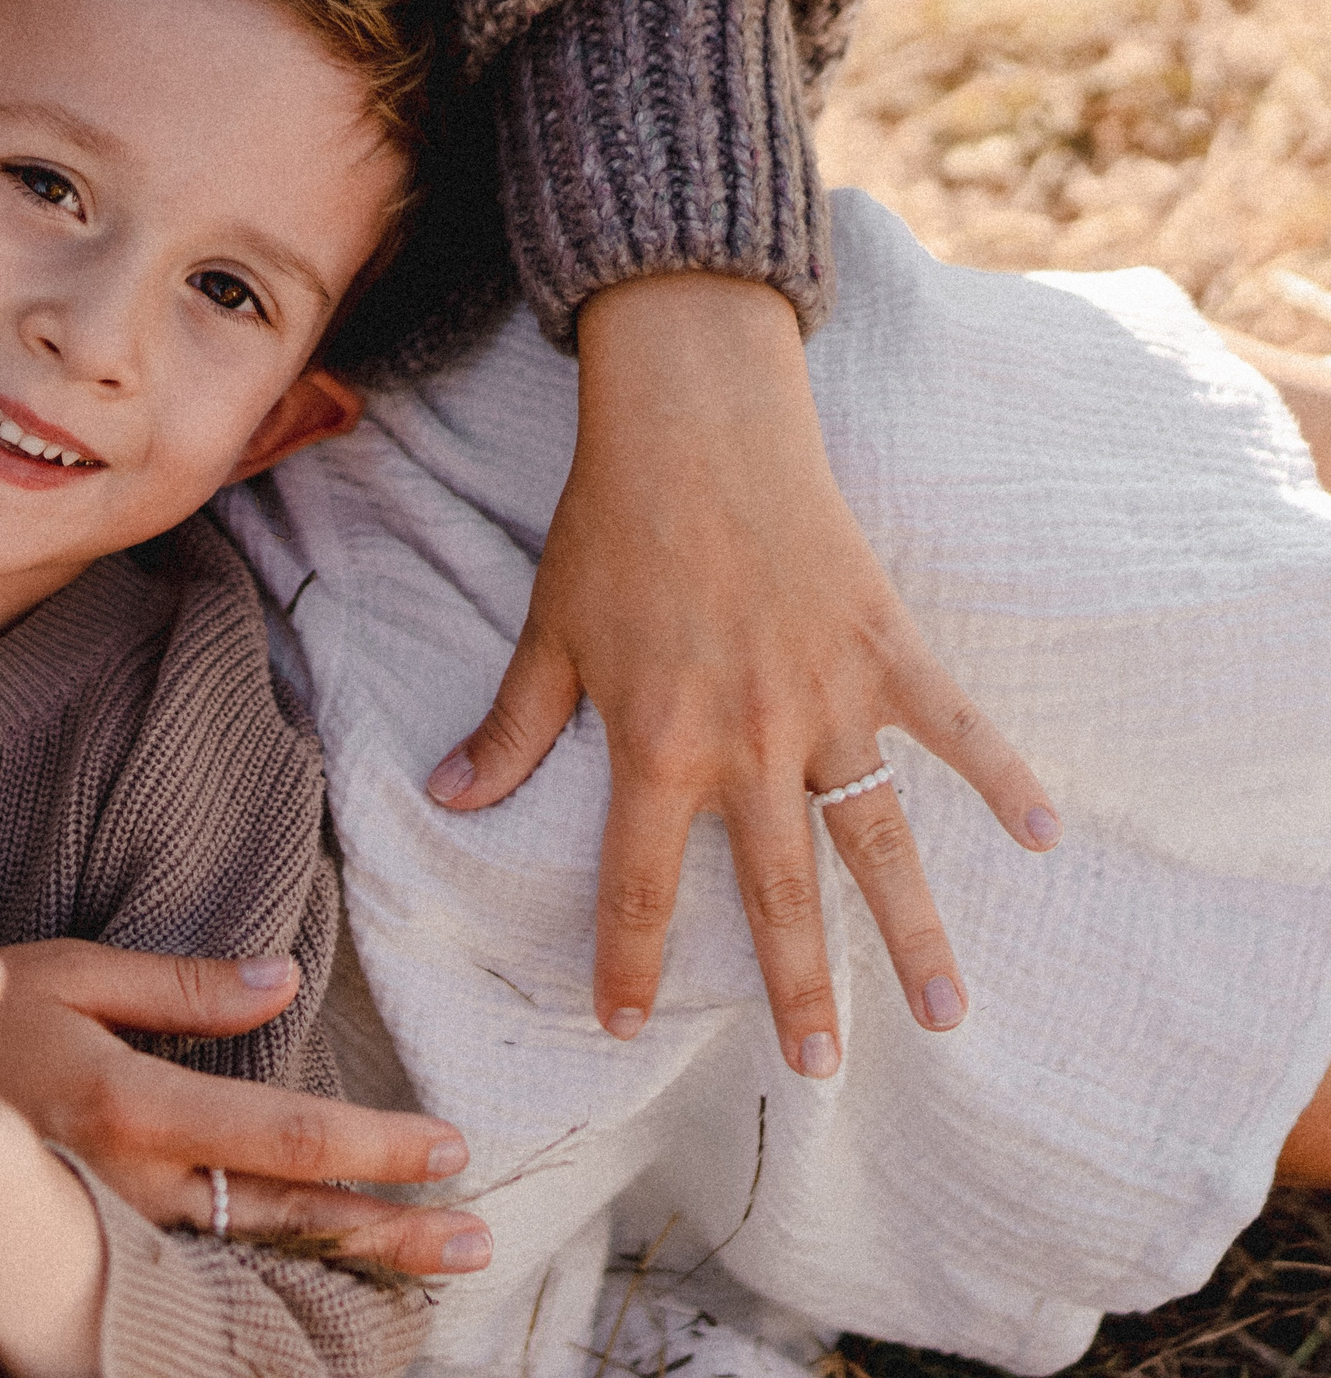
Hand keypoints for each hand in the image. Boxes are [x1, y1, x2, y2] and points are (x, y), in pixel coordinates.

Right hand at [0, 938, 490, 1274]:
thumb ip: (185, 988)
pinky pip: (197, 1275)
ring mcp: (109, 1236)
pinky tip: (326, 1283)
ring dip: (348, 1265)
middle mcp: (130, 1187)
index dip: (374, 1145)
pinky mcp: (90, 1258)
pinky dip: (269, 1280)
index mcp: (132, 1106)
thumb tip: (286, 980)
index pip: (284, 1136)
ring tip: (433, 1269)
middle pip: (288, 1218)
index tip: (449, 1144)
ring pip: (250, 1258)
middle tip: (480, 1241)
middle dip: (392, 1233)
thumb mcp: (72, 975)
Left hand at [424, 274, 1056, 1076]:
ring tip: (944, 1013)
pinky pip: (954, 726)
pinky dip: (1001, 774)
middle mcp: (750, 740)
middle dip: (797, 988)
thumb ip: (513, 727)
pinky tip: (1041, 834)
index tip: (624, 1026)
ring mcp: (828, 697)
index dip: (627, 959)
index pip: (639, 882)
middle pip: (778, 890)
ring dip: (911, 929)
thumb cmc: (611, 526)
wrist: (693, 422)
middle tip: (818, 1068)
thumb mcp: (548, 632)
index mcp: (658, 744)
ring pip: (878, 837)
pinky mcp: (885, 648)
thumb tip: (448, 799)